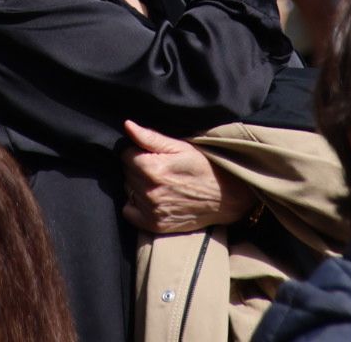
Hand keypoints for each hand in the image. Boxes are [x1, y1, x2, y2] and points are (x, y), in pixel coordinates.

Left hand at [119, 121, 254, 233]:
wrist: (225, 197)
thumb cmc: (203, 167)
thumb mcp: (180, 147)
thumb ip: (150, 137)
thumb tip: (127, 125)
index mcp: (152, 168)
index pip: (125, 154)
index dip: (137, 151)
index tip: (152, 154)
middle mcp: (149, 191)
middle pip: (126, 172)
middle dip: (137, 167)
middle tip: (159, 167)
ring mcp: (152, 210)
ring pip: (128, 189)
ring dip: (137, 185)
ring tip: (159, 182)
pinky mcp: (154, 225)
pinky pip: (129, 212)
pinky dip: (135, 204)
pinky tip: (152, 198)